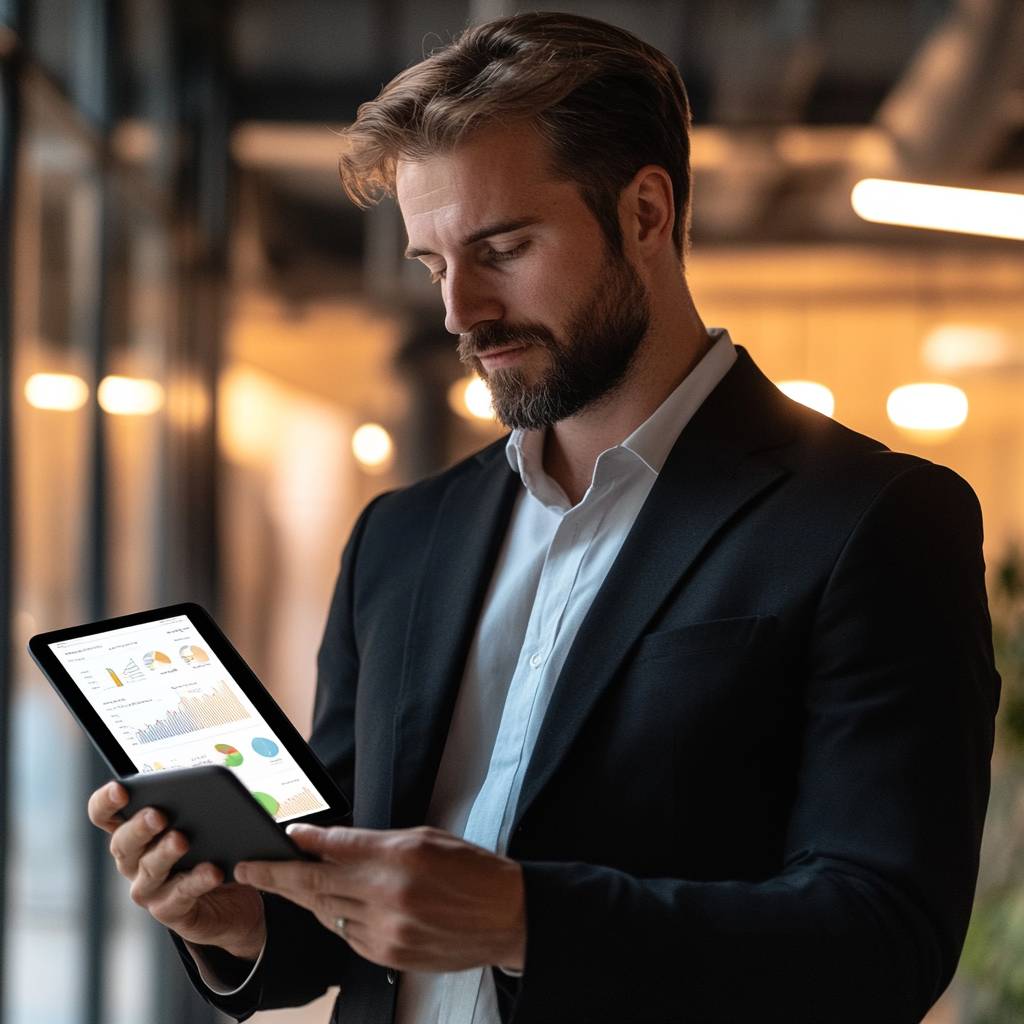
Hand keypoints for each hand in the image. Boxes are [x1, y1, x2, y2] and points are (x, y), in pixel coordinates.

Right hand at [87, 781, 265, 960]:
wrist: (235, 894)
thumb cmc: (212, 845)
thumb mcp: (203, 819)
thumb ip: (193, 802)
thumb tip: (202, 783)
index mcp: (135, 832)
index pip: (106, 816)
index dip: (105, 803)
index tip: (119, 789)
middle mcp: (133, 861)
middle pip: (123, 843)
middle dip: (139, 827)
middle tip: (157, 814)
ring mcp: (149, 889)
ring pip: (149, 869)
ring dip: (164, 853)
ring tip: (182, 840)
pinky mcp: (172, 910)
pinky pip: (180, 895)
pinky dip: (196, 881)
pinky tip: (212, 871)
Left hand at [234, 825, 524, 972]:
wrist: (507, 917)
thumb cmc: (471, 870)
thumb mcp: (424, 838)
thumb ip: (372, 842)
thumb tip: (327, 842)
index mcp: (398, 856)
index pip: (333, 846)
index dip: (301, 842)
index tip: (279, 837)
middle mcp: (388, 895)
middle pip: (316, 885)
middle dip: (276, 876)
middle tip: (247, 868)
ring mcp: (387, 931)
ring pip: (327, 913)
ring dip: (307, 898)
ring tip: (290, 883)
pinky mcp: (389, 957)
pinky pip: (348, 936)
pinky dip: (339, 919)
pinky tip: (343, 906)